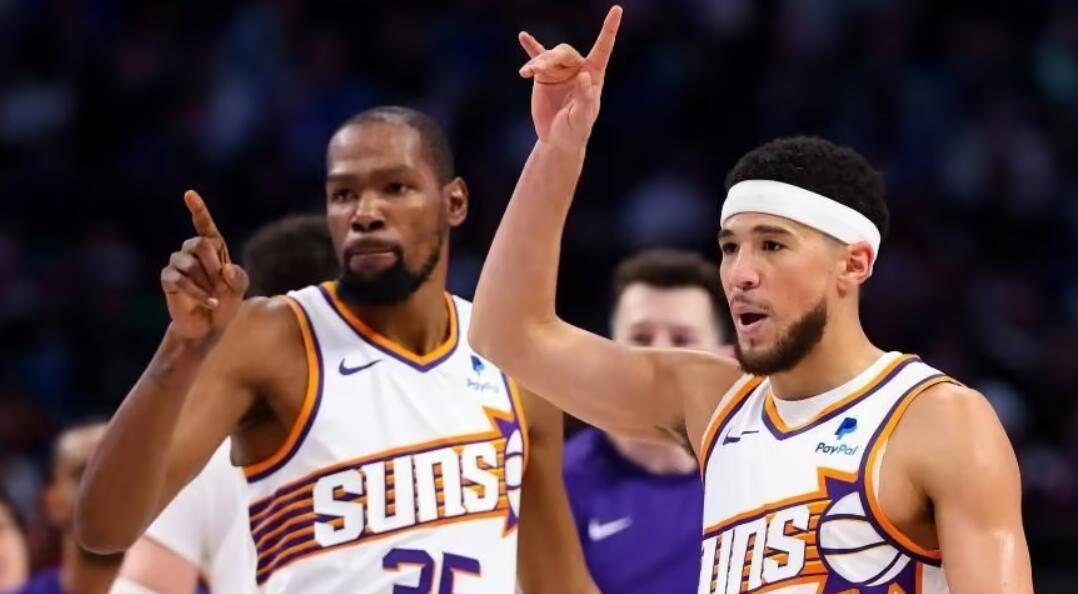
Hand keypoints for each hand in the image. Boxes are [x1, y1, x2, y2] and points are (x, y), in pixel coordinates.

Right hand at [160, 191, 249, 341]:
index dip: (198, 209)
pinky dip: (197, 293)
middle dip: (213, 265)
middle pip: (200, 243)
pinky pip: (180, 279)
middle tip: (221, 285)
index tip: (189, 194)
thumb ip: (239, 277)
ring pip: (189, 262)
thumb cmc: (225, 304)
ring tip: (214, 296)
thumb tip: (226, 269)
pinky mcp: (168, 279)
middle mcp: (192, 252)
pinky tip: (209, 302)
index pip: (204, 225)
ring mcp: (178, 264)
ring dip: (206, 282)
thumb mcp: (240, 290)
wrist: (209, 328)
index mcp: (212, 248)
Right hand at [518, 5, 621, 150]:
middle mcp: (577, 69)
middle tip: (537, 70)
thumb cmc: (575, 130)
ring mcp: (560, 71)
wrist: (556, 139)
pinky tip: (523, 37)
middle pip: (564, 52)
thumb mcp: (581, 118)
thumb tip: (584, 76)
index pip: (603, 49)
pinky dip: (531, 48)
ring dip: (537, 62)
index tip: (617, 10)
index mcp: (593, 75)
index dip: (609, 30)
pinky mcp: (544, 76)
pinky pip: (537, 57)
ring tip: (527, 72)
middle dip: (551, 59)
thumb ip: (584, 98)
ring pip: (548, 56)